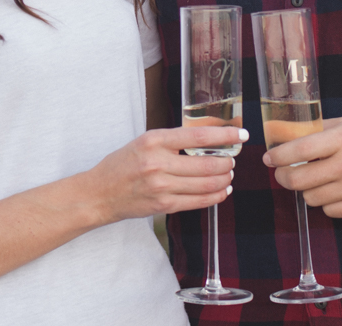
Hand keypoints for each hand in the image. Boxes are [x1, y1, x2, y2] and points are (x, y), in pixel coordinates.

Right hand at [86, 125, 247, 224]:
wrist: (100, 193)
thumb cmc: (122, 164)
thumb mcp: (143, 143)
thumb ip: (171, 142)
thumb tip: (206, 141)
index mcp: (153, 141)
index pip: (198, 136)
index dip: (224, 135)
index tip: (240, 135)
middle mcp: (158, 163)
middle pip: (207, 163)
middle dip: (227, 161)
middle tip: (232, 159)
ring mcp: (162, 186)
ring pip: (207, 183)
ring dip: (224, 179)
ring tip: (228, 174)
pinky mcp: (164, 205)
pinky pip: (199, 201)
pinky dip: (216, 196)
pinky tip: (221, 191)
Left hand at [264, 117, 341, 216]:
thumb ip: (321, 130)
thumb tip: (290, 135)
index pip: (298, 150)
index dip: (277, 156)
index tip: (268, 158)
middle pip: (298, 180)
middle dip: (283, 177)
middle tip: (282, 172)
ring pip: (311, 198)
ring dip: (306, 190)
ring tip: (311, 180)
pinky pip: (331, 212)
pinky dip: (326, 203)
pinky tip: (331, 191)